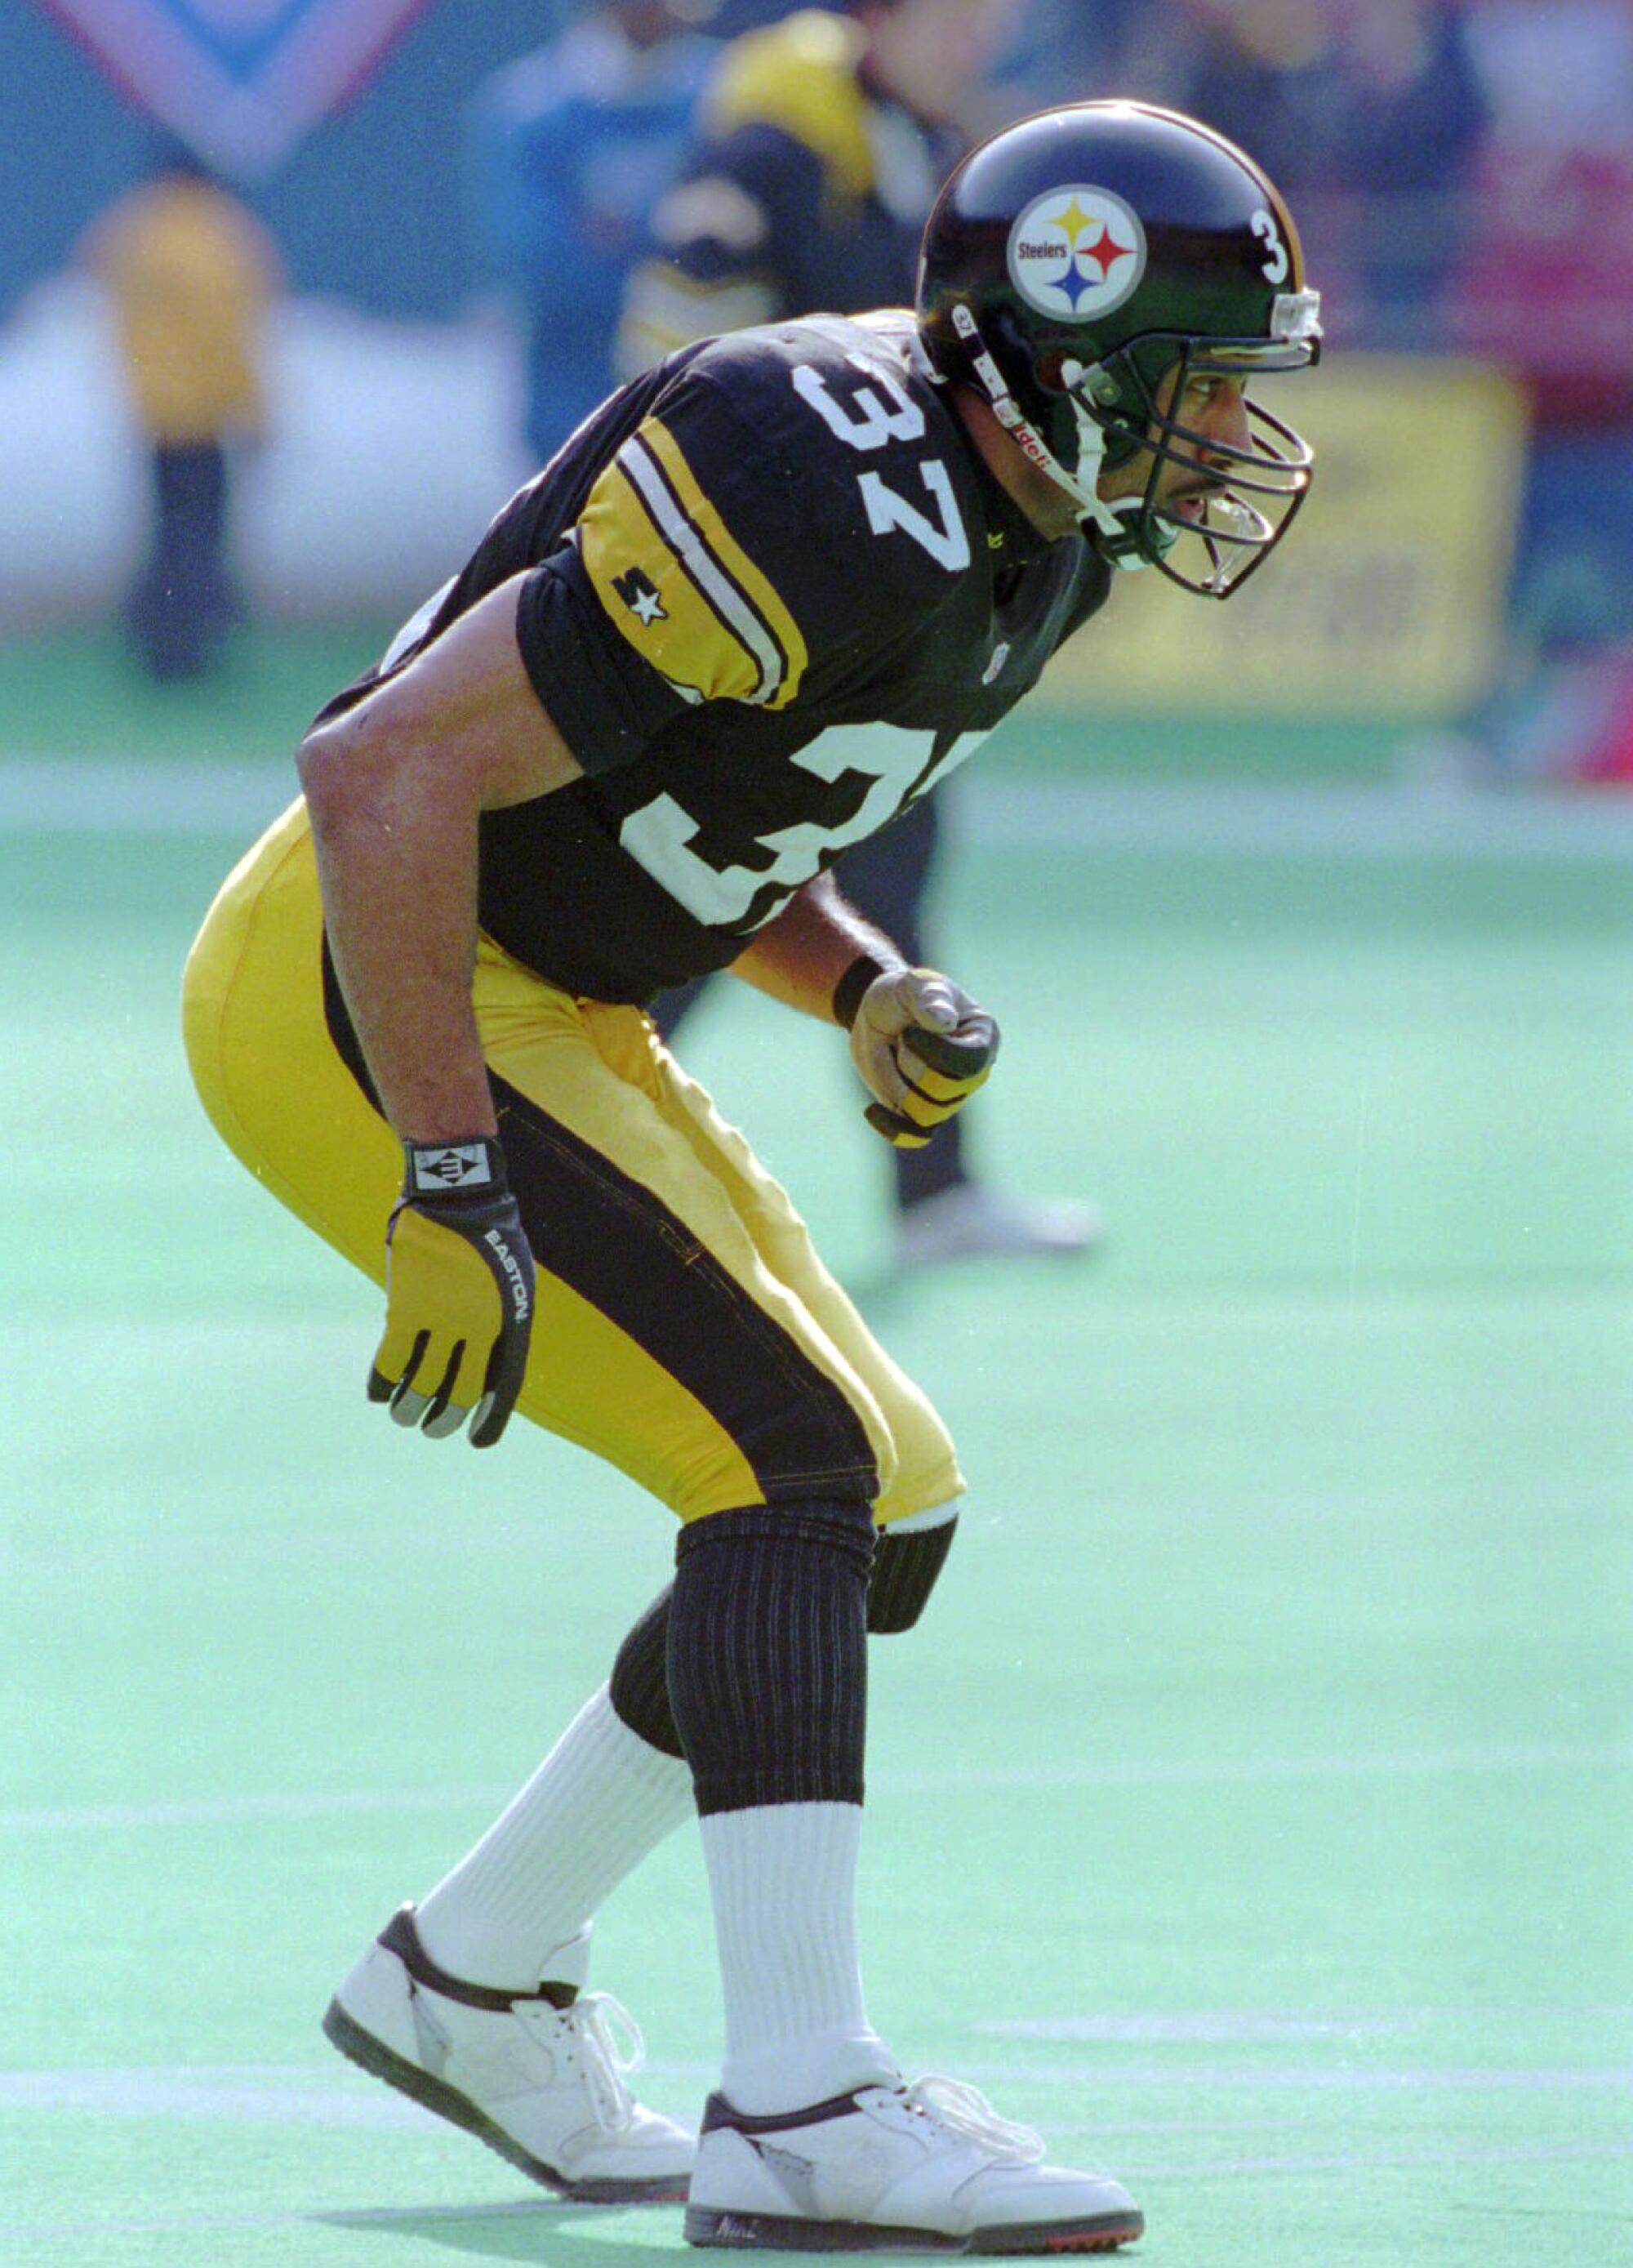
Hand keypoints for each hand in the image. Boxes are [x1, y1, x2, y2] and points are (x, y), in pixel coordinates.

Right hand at [368, 1136, 534, 1445]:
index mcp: (512, 1320)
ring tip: (404, 1418)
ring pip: (423, 1384)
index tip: (477, 1441)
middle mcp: (481, 1328)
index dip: (491, 1418)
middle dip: (446, 1419)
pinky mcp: (407, 1309)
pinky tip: (379, 1395)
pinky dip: (383, 1383)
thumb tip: (485, 1355)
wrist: (459, 1192)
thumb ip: (502, 1317)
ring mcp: (443, 1320)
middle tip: (434, 1430)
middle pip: (461, 1392)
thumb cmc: (490, 1229)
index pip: (504, 1385)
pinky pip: (391, 1361)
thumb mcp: (513, 1276)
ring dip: (410, 1409)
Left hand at [844, 964, 999, 1148]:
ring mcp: (948, 1096)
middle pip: (945, 1091)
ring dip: (897, 1084)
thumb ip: (929, 997)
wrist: (878, 1013)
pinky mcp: (922, 1111)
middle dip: (911, 1065)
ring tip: (893, 1055)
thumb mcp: (913, 984)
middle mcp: (973, 1073)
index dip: (936, 1053)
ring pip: (926, 1113)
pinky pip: (916, 1135)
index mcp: (982, 1037)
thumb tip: (944, 1022)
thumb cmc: (903, 994)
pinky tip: (871, 1110)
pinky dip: (894, 1129)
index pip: (970, 1062)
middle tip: (901, 1038)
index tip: (909, 1033)